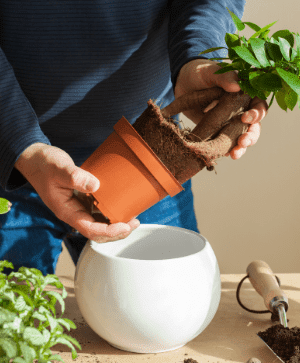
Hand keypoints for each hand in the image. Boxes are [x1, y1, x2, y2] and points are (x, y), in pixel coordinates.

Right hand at [14, 143, 139, 242]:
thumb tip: (95, 185)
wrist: (36, 159)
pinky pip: (99, 211)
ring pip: (100, 223)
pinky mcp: (83, 200)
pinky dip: (112, 212)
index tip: (125, 226)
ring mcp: (79, 207)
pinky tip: (122, 205)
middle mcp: (74, 213)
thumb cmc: (44, 165)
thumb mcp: (59, 168)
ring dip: (117, 224)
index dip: (110, 232)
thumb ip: (75, 177)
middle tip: (134, 222)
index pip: (91, 230)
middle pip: (98, 232)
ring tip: (133, 217)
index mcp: (67, 212)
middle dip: (118, 232)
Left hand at [174, 59, 268, 158]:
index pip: (259, 106)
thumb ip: (224, 77)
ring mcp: (229, 123)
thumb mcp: (210, 72)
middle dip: (251, 136)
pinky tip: (224, 156)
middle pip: (253, 127)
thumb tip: (236, 86)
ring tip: (235, 154)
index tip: (245, 117)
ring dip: (241, 148)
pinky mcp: (217, 132)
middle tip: (243, 142)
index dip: (257, 113)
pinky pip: (225, 143)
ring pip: (241, 138)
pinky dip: (226, 150)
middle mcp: (241, 110)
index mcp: (246, 94)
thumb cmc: (200, 74)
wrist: (182, 83)